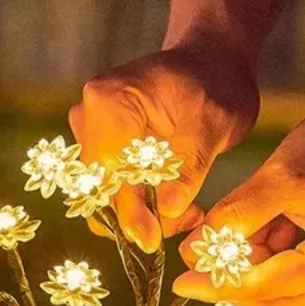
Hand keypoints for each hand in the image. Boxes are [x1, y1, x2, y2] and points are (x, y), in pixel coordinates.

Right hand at [69, 43, 259, 251]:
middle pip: (102, 189)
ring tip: (189, 211)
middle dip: (140, 217)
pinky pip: (114, 191)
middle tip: (188, 219)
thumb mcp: (214, 124)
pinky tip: (177, 204)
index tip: (152, 241)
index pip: (111, 172)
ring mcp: (90, 134)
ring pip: (106, 196)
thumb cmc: (216, 84)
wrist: (211, 64)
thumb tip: (167, 210)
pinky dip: (142, 206)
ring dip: (144, 214)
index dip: (130, 213)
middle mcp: (88, 117)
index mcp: (110, 102)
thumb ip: (188, 167)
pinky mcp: (101, 150)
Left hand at [174, 89, 304, 305]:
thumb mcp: (281, 175)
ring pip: (285, 291)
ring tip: (222, 240)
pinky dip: (271, 261)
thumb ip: (237, 217)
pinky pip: (300, 276)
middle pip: (275, 300)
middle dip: (230, 284)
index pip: (265, 287)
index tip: (181, 283)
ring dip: (250, 271)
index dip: (218, 285)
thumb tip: (196, 251)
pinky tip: (253, 235)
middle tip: (193, 269)